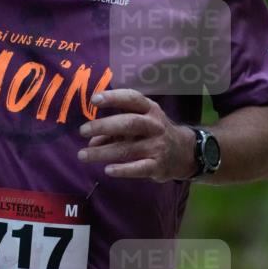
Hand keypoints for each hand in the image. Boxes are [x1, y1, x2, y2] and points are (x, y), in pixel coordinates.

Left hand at [77, 89, 195, 181]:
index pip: (131, 99)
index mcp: (149, 109)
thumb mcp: (138, 124)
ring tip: (83, 155)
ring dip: (103, 152)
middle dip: (104, 126)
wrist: (184, 152)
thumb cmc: (152, 133)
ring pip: (127, 149)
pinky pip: (139, 168)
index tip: (94, 99)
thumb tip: (91, 141)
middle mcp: (154, 125)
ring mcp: (157, 146)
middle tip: (82, 130)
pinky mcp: (158, 165)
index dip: (113, 98)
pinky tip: (108, 170)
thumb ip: (114, 130)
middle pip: (128, 123)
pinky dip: (123, 169)